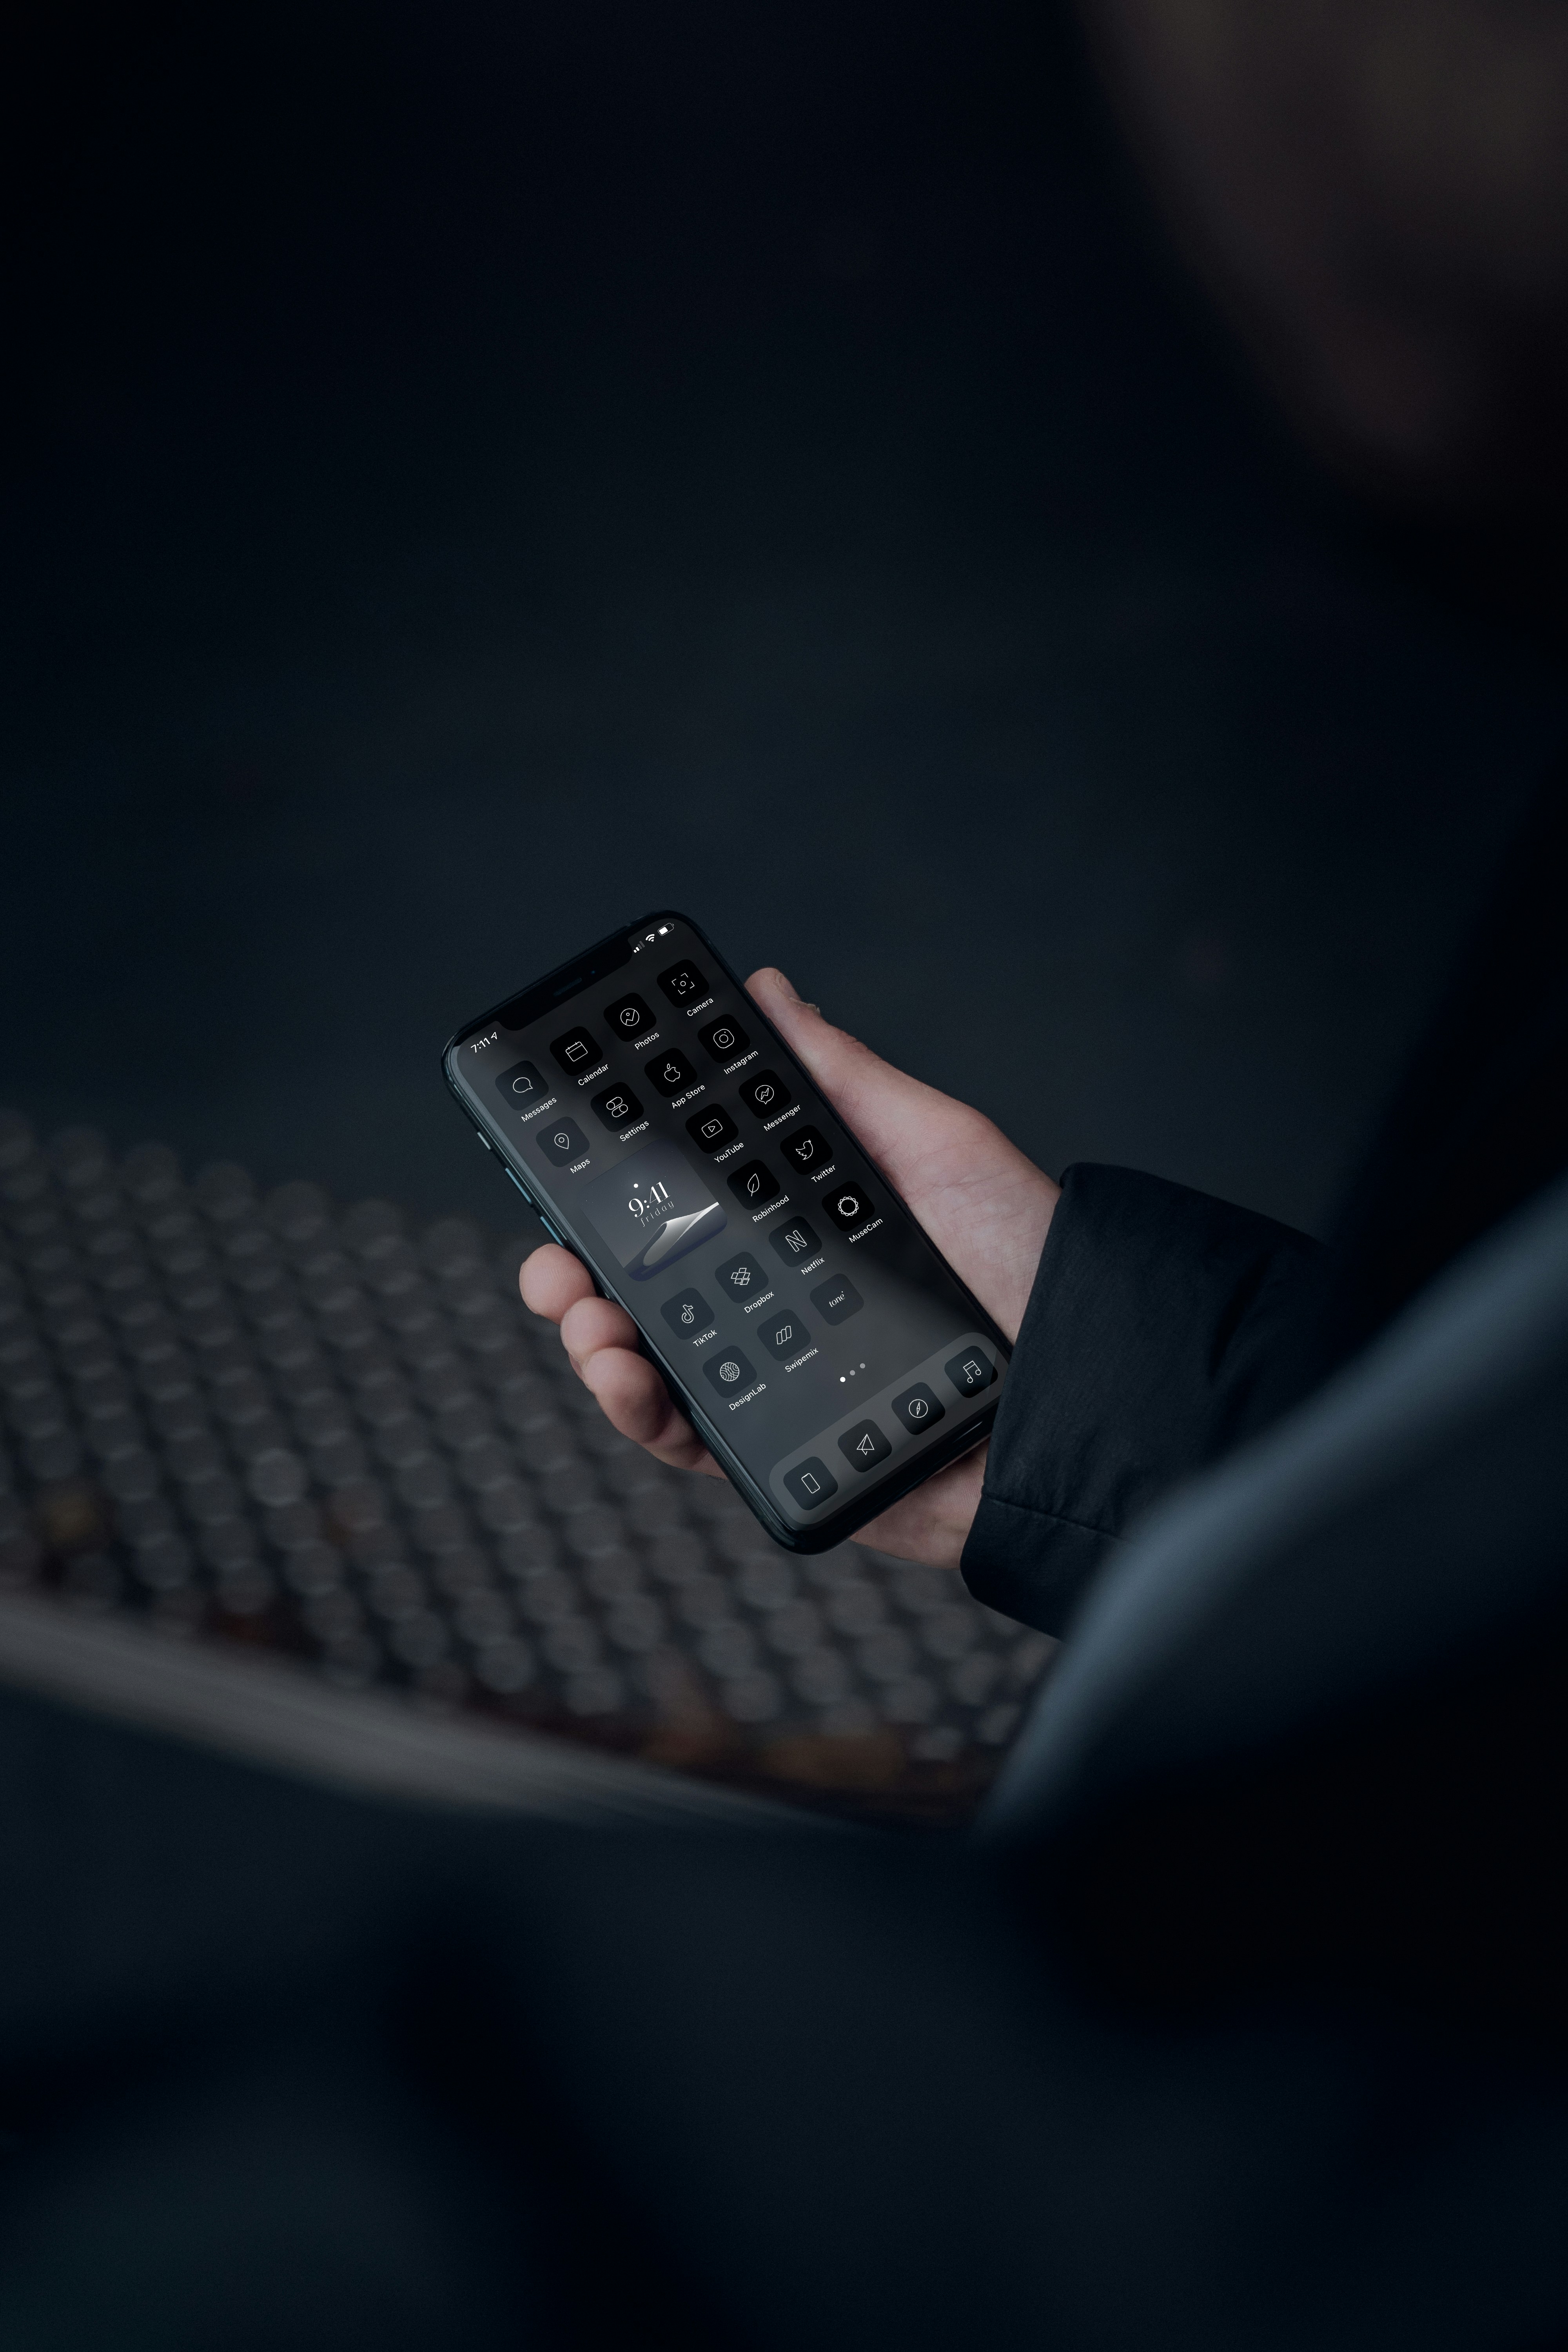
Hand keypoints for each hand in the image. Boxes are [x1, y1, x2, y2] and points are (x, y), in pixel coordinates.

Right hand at [519, 968, 1058, 1569]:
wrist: (1086, 1387)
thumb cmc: (1029, 1260)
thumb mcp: (936, 1145)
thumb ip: (840, 1078)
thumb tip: (771, 991)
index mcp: (799, 1230)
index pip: (683, 1206)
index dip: (617, 1187)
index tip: (569, 1157)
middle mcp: (775, 1304)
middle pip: (643, 1285)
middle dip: (573, 1267)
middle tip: (552, 1256)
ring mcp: (772, 1381)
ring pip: (644, 1363)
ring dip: (588, 1336)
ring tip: (581, 1311)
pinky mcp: (781, 1455)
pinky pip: (684, 1440)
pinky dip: (637, 1410)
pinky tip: (624, 1372)